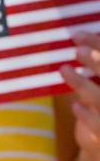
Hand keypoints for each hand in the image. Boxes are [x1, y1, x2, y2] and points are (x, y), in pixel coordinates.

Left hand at [61, 31, 99, 154]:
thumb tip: (77, 42)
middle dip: (96, 59)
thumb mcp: (96, 85)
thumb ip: (92, 68)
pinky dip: (86, 115)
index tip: (78, 35)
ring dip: (82, 83)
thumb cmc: (98, 110)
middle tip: (77, 48)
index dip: (98, 43)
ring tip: (64, 69)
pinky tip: (75, 106)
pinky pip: (97, 124)